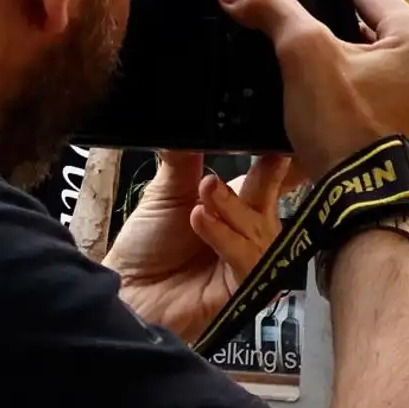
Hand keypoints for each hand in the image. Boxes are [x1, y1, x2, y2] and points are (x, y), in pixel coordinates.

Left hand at [107, 153, 292, 341]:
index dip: (280, 163)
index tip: (278, 145)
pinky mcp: (248, 287)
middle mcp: (250, 231)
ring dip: (230, 212)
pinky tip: (201, 223)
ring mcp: (253, 260)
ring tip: (198, 205)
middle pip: (271, 201)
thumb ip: (186, 158)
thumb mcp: (167, 193)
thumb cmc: (147, 246)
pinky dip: (225, 238)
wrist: (128, 290)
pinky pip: (250, 258)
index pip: (271, 180)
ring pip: (262, 229)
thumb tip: (193, 116)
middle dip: (259, 180)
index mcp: (237, 205)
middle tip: (218, 178)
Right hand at [218, 0, 408, 178]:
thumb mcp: (305, 56)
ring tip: (296, 55)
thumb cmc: (345, 127)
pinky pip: (378, 87)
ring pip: (372, 56)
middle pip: (369, 21)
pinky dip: (351, 82)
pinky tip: (318, 86)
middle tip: (287, 23)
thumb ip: (274, 12)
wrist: (364, 202)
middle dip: (327, 21)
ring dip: (338, 53)